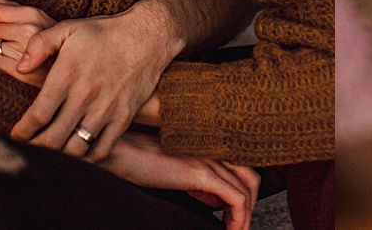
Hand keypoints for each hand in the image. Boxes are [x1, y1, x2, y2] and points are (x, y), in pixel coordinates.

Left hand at [0, 0, 56, 86]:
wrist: (78, 64)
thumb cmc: (53, 40)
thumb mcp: (38, 17)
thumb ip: (11, 7)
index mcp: (31, 14)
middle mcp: (27, 30)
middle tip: (1, 40)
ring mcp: (24, 52)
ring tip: (5, 52)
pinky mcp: (21, 72)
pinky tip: (6, 63)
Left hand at [9, 1, 182, 162]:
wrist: (148, 36)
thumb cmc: (104, 33)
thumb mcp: (68, 29)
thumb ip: (39, 44)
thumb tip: (19, 67)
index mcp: (67, 75)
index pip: (37, 116)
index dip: (22, 132)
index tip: (15, 136)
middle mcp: (85, 96)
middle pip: (53, 139)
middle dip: (35, 149)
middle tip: (28, 149)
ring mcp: (106, 110)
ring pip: (76, 150)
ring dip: (59, 156)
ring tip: (50, 154)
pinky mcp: (124, 118)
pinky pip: (102, 150)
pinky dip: (87, 159)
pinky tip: (78, 153)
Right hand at [101, 132, 259, 229]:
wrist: (120, 152)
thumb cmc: (140, 161)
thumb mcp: (176, 171)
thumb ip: (196, 180)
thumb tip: (211, 197)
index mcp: (208, 149)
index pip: (242, 171)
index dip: (244, 196)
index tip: (233, 219)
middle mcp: (213, 151)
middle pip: (251, 178)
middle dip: (251, 206)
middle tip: (239, 227)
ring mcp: (209, 160)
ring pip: (248, 189)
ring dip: (247, 216)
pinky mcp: (202, 174)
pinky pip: (236, 199)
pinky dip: (239, 219)